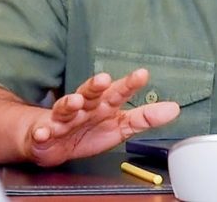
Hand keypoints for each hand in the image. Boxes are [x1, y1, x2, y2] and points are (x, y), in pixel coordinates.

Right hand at [24, 68, 179, 165]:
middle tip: (103, 80)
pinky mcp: (44, 133)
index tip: (142, 75)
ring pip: (65, 108)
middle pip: (90, 93)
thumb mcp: (120, 126)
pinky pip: (42, 132)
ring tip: (76, 101)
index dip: (129, 84)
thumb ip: (145, 117)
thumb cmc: (89, 129)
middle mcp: (83, 107)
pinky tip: (44, 131)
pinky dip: (42, 132)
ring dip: (69, 103)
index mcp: (103, 104)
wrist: (54, 142)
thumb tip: (174, 109)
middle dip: (95, 86)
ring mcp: (63, 119)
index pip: (118, 92)